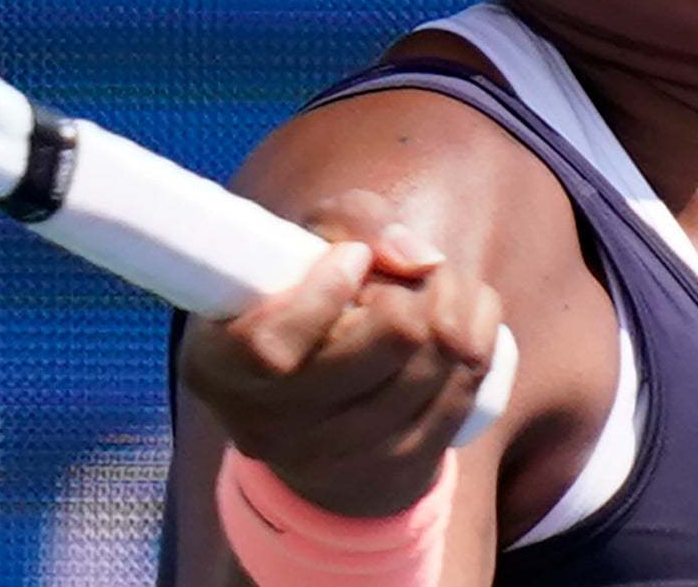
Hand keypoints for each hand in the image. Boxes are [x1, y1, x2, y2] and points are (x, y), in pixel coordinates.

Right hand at [178, 189, 502, 517]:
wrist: (317, 418)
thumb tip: (418, 259)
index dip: (324, 293)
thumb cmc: (303, 307)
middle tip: (410, 272)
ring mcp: (334, 460)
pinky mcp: (394, 474)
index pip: (271, 346)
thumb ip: (351, 224)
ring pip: (429, 371)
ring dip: (454, 309)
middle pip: (377, 352)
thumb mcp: (300, 250)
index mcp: (218, 367)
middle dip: (413, 291)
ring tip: (441, 286)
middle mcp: (268, 426)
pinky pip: (458, 400)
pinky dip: (478, 344)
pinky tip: (467, 319)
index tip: (352, 258)